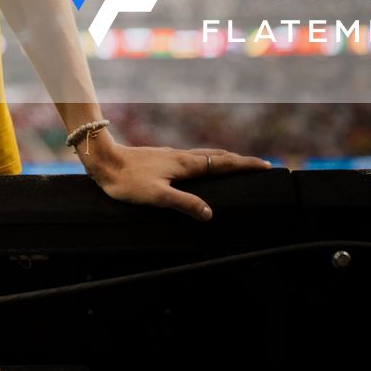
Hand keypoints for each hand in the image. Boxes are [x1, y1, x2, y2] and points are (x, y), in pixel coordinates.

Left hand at [80, 137, 271, 221]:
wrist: (104, 161)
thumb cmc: (128, 181)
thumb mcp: (157, 196)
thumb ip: (184, 204)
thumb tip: (210, 214)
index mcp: (186, 165)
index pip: (223, 163)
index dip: (245, 165)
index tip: (266, 166)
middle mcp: (182, 157)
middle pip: (217, 156)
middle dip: (239, 161)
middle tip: (258, 166)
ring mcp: (172, 156)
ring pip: (205, 156)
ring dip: (224, 160)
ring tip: (236, 165)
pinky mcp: (162, 159)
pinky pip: (193, 158)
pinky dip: (207, 161)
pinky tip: (200, 168)